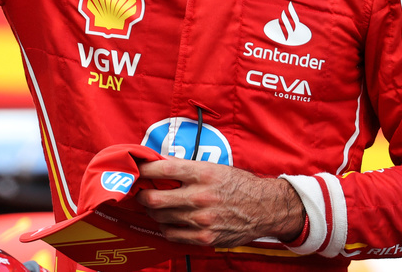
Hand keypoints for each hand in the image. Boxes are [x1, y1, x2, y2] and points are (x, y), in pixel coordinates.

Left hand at [135, 159, 303, 248]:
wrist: (265, 208)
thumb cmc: (238, 185)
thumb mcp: (215, 168)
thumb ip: (187, 168)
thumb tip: (159, 165)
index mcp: (203, 173)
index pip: (164, 169)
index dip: (144, 170)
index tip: (136, 170)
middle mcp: (201, 196)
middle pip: (155, 199)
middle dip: (143, 196)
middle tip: (141, 193)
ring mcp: (202, 219)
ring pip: (161, 218)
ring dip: (154, 212)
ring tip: (156, 206)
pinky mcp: (205, 237)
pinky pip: (172, 234)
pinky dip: (166, 227)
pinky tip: (169, 221)